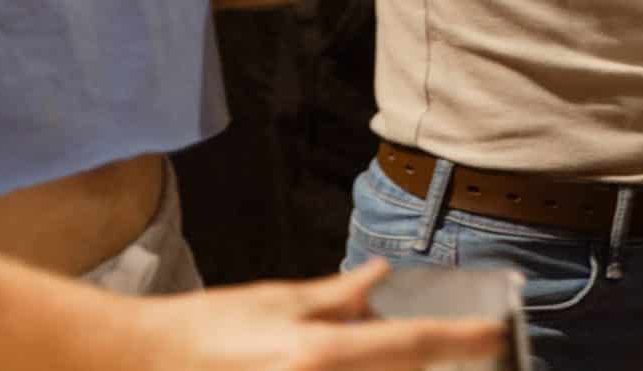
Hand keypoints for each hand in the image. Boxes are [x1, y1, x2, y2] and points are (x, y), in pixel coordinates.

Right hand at [126, 259, 503, 369]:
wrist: (143, 366)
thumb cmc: (208, 331)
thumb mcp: (275, 301)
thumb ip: (334, 297)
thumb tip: (377, 280)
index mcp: (321, 353)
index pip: (411, 345)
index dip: (461, 339)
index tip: (498, 333)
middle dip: (429, 367)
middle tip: (460, 351)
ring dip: (392, 370)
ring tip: (367, 345)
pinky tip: (349, 358)